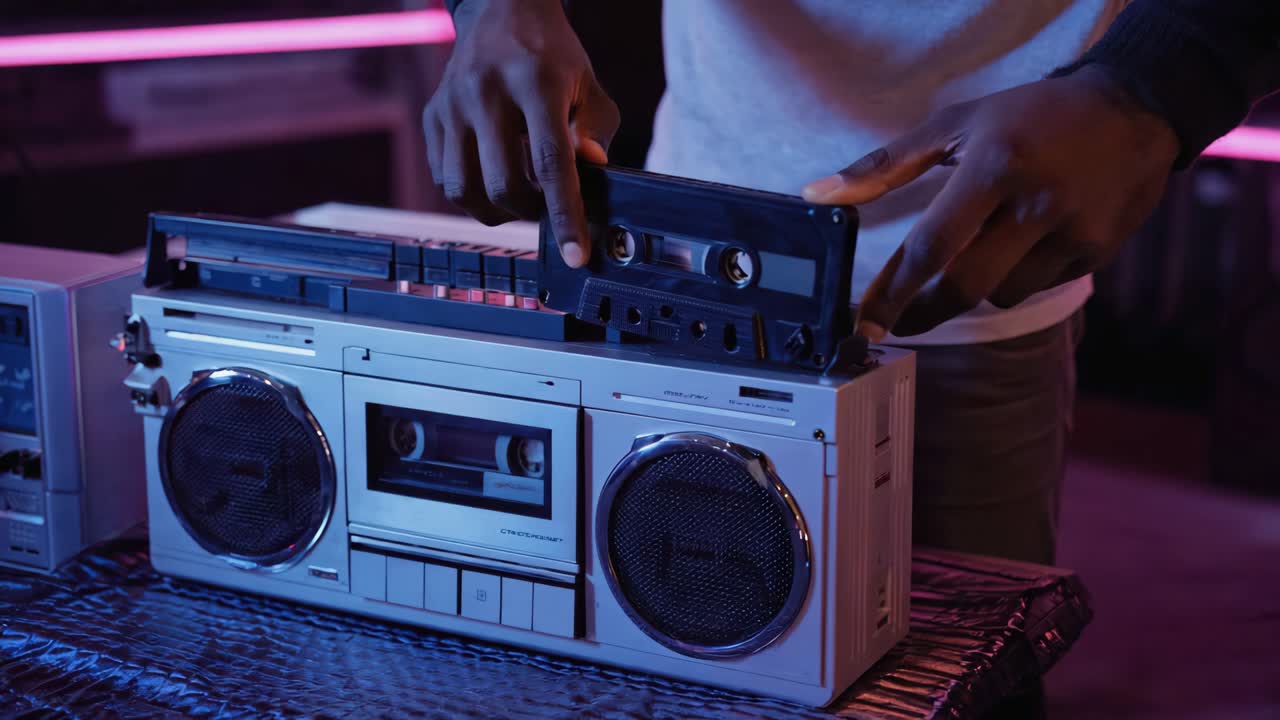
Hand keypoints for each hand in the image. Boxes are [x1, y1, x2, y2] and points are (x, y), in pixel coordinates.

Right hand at [423, 0, 619, 266]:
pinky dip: (472, 194)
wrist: (500, 10)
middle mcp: (485, 92)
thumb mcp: (588, 85)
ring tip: (519, 194)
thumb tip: (590, 174)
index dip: (564, 215)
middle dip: (531, 212)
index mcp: (534, 81)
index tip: (577, 255)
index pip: (551, 162)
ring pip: (465, 191)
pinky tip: (493, 175)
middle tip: (547, 205)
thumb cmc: (552, 57)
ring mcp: (452, 104)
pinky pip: (446, 179)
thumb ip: (596, 131)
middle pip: (504, 185)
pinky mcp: (432, 116)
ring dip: (497, 210)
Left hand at [802, 65, 1179, 340]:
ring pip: (1001, 294)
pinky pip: (1039, 286)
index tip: (865, 324)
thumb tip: (820, 193)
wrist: (1133, 109)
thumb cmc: (1030, 117)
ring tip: (987, 247)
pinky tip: (1029, 243)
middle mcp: (1034, 202)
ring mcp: (1071, 230)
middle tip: (901, 322)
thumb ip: (885, 164)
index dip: (892, 293)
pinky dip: (1020, 276)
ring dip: (979, 286)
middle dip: (924, 312)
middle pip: (964, 287)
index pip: (930, 246)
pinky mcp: (1098, 251)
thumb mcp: (955, 124)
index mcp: (992, 166)